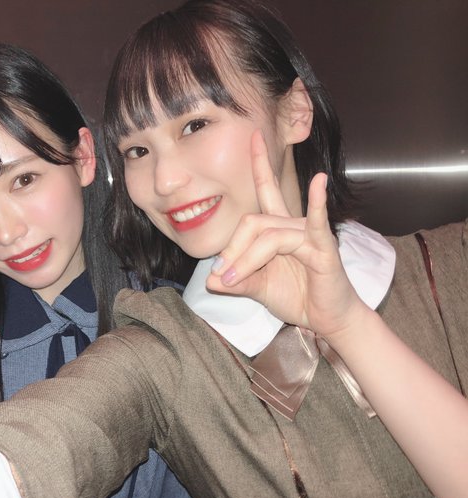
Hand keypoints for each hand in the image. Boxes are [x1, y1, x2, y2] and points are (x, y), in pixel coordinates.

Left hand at [206, 130, 369, 338]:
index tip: (252, 135)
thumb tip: (210, 279)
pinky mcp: (324, 248)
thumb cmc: (297, 297)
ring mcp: (310, 234)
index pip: (266, 190)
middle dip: (232, 247)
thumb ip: (236, 280)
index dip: (259, 164)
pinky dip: (317, 202)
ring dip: (246, 259)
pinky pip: (315, 223)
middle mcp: (293, 225)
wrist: (327, 320)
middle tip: (222, 274)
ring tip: (234, 280)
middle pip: (253, 220)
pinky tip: (319, 182)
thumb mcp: (258, 288)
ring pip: (268, 234)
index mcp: (279, 229)